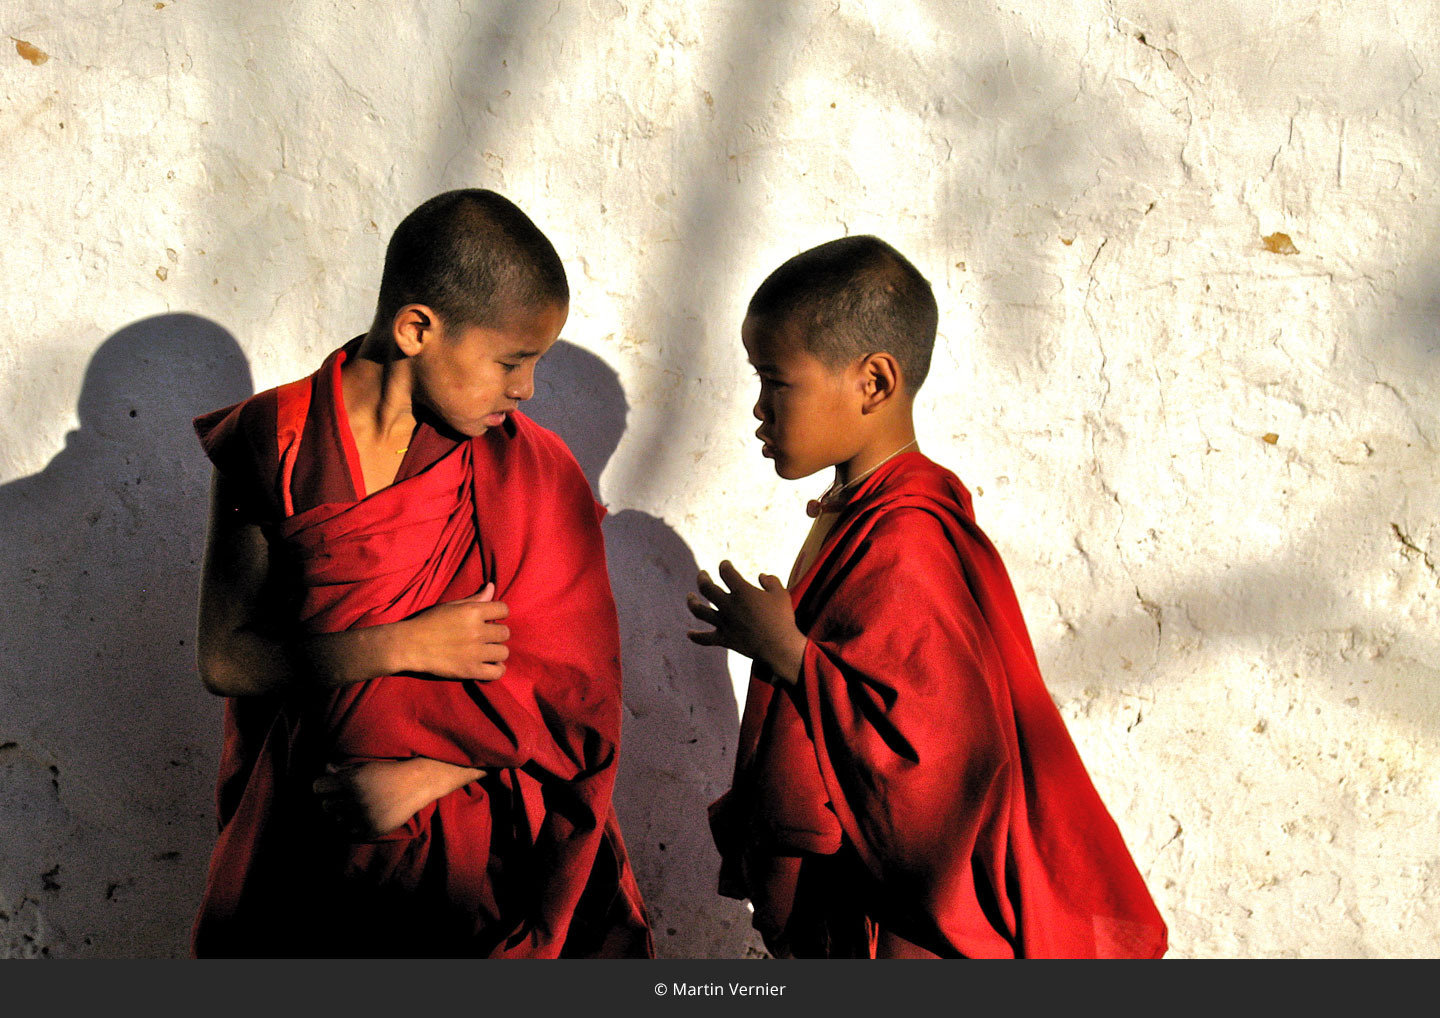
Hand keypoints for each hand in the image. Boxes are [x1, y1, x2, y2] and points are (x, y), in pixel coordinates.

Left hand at [313, 757, 484, 838]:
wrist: (419, 783)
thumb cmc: (391, 771)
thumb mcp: (366, 766)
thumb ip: (344, 769)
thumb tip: (326, 769)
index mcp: (351, 781)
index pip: (318, 787)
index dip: (324, 785)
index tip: (330, 785)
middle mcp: (356, 799)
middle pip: (326, 805)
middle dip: (334, 799)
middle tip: (345, 796)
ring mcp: (364, 816)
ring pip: (337, 819)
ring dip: (343, 812)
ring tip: (356, 805)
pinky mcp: (373, 829)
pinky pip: (350, 831)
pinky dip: (353, 824)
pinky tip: (363, 815)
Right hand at [397, 582, 509, 679]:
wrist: (408, 646)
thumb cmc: (428, 623)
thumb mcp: (451, 606)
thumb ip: (474, 599)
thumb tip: (492, 586)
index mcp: (472, 611)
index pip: (504, 609)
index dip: (499, 614)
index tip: (491, 620)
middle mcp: (476, 631)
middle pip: (505, 632)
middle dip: (497, 634)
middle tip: (485, 638)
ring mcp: (474, 652)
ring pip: (503, 652)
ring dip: (496, 652)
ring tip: (485, 652)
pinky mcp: (470, 670)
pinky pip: (497, 672)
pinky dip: (496, 669)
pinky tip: (489, 665)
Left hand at [686, 560, 805, 684]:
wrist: (780, 647)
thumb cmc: (782, 619)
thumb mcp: (781, 594)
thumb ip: (771, 581)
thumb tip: (761, 576)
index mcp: (742, 591)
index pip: (726, 572)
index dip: (724, 566)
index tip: (725, 565)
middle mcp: (728, 605)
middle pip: (706, 588)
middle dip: (702, 578)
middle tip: (702, 575)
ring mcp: (724, 623)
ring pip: (699, 610)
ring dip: (692, 602)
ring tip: (690, 597)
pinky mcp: (724, 639)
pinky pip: (705, 638)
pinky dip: (696, 636)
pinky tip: (689, 634)